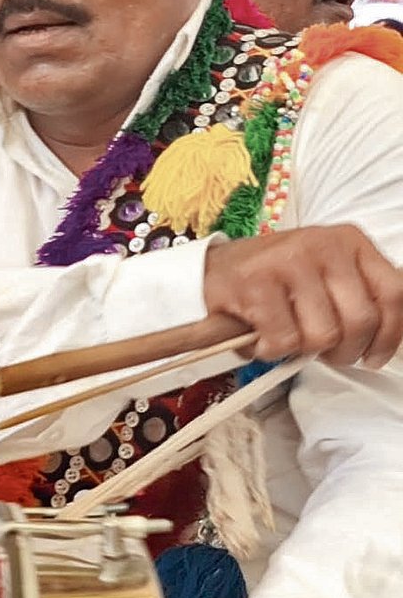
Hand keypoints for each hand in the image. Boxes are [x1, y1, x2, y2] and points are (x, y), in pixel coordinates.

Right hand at [203, 224, 402, 367]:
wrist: (213, 269)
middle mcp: (323, 245)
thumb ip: (358, 295)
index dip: (388, 335)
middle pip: (360, 320)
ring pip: (323, 334)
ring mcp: (288, 261)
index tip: (373, 355)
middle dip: (344, 350)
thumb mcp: (327, 275)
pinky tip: (263, 338)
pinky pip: (283, 339)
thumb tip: (384, 339)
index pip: (393, 293)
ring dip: (303, 350)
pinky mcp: (255, 283)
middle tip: (324, 353)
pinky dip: (272, 350)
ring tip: (288, 339)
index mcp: (349, 242)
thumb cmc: (275, 280)